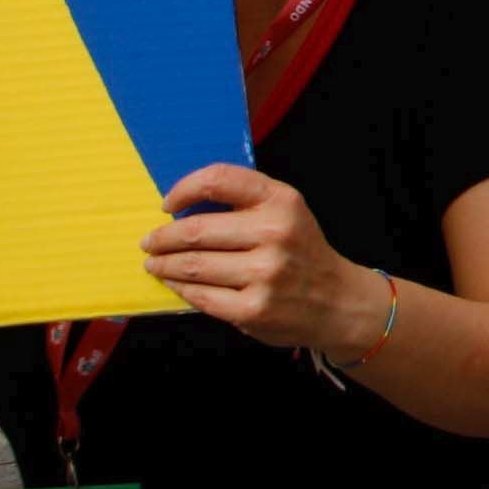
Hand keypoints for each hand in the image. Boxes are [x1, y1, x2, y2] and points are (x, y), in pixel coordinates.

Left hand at [140, 166, 373, 353]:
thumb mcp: (287, 214)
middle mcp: (276, 233)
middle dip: (162, 238)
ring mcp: (265, 274)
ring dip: (164, 265)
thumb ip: (245, 203)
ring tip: (156, 264)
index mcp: (282, 201)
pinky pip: (200, 295)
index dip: (184, 189)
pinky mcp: (253, 308)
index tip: (168, 204)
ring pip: (192, 265)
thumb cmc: (301, 253)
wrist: (338, 301)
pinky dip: (180, 288)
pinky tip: (176, 283)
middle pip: (196, 230)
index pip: (219, 180)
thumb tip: (180, 207)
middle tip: (150, 243)